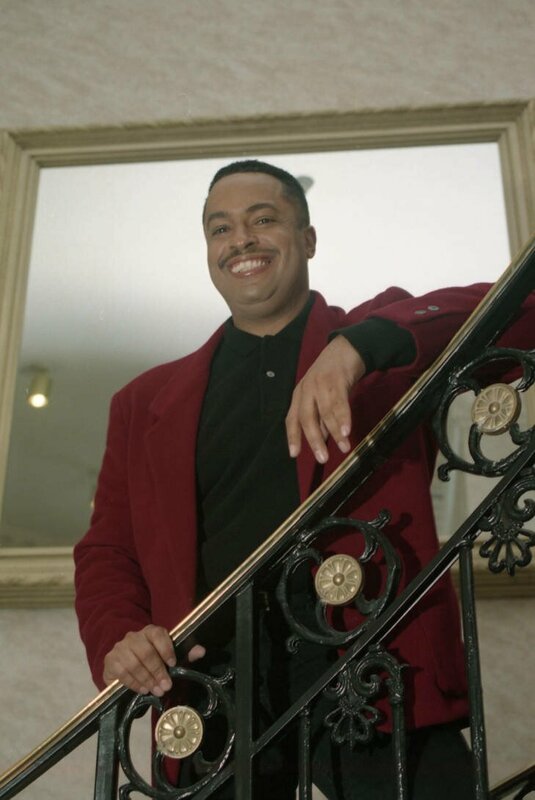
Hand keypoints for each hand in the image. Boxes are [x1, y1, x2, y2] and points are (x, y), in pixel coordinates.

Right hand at [103, 624, 205, 695]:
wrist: (124, 667)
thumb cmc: (152, 662)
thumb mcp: (169, 658)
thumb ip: (185, 654)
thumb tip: (201, 651)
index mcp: (150, 631)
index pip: (158, 634)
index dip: (166, 649)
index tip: (173, 664)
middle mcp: (133, 636)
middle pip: (146, 652)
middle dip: (158, 671)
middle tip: (166, 687)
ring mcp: (120, 648)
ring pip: (134, 663)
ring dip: (146, 679)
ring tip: (156, 691)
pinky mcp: (110, 661)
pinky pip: (122, 672)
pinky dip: (134, 683)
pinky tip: (142, 690)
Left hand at [285, 335, 365, 463]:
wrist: (347, 348)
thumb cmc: (333, 376)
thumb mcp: (323, 396)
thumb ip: (322, 417)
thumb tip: (322, 441)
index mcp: (300, 394)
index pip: (292, 418)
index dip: (292, 436)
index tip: (294, 454)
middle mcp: (307, 389)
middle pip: (306, 418)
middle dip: (314, 439)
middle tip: (322, 458)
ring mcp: (320, 383)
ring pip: (325, 412)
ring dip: (334, 432)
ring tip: (344, 447)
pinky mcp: (336, 379)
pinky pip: (339, 402)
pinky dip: (343, 417)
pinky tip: (346, 430)